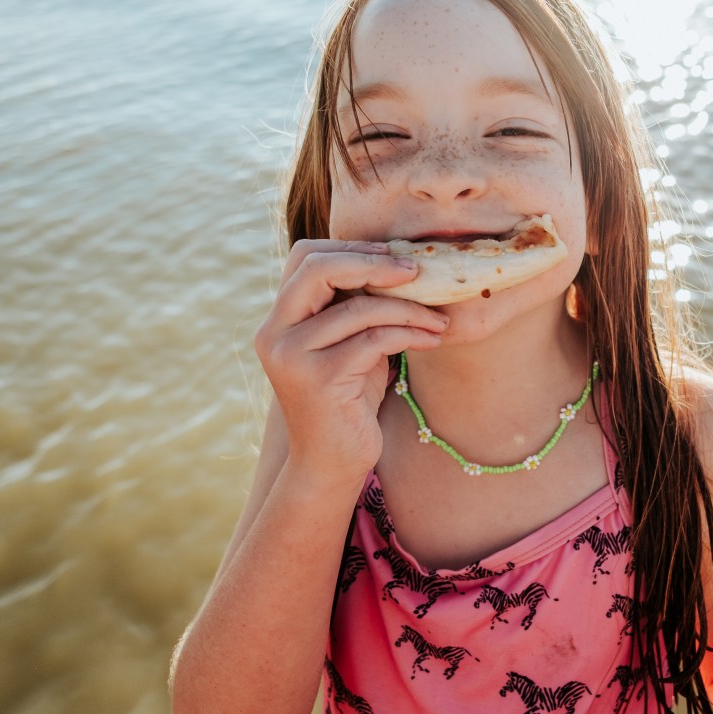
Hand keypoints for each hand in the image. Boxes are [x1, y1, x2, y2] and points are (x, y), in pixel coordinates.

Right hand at [254, 240, 447, 482]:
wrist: (331, 464)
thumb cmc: (347, 400)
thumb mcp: (347, 344)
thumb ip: (353, 306)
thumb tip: (399, 261)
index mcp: (277, 320)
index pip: (304, 258)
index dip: (351, 249)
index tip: (395, 258)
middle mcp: (275, 334)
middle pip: (317, 269)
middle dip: (373, 264)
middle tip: (417, 272)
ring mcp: (293, 357)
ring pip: (358, 307)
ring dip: (408, 308)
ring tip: (437, 319)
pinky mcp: (320, 381)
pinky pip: (374, 339)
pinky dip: (408, 333)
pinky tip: (431, 339)